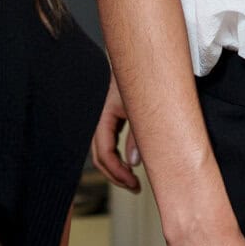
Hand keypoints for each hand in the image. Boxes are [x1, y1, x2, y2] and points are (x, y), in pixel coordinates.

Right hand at [91, 77, 141, 192]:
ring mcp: (107, 117)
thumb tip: (134, 162)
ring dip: (117, 167)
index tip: (134, 183)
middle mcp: (103, 117)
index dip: (117, 173)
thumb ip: (139, 136)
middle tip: (135, 187)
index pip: (104, 153)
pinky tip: (131, 162)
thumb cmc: (143, 78)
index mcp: (105, 115)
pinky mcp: (115, 116)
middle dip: (116, 175)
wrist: (143, 58)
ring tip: (133, 180)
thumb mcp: (144, 109)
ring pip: (104, 150)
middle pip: (100, 156)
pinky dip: (119, 155)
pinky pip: (111, 141)